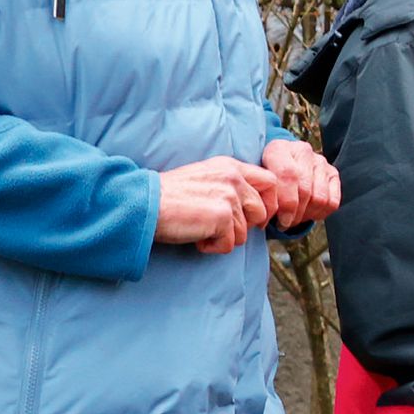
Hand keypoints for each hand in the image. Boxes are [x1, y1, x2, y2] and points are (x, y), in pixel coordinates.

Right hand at [153, 157, 279, 253]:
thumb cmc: (169, 196)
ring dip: (224, 238)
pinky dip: (212, 247)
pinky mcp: (222, 216)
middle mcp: (233, 178)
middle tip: (220, 229)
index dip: (268, 205)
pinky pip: (229, 245)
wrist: (142, 202)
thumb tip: (256, 209)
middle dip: (246, 226)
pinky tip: (195, 237)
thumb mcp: (205, 179)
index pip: (271, 183)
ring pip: (245, 233)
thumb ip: (230, 186)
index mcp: (231, 166)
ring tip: (200, 229)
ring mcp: (229, 196)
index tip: (253, 219)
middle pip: (262, 212)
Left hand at [258, 136, 340, 228]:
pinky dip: (320, 213)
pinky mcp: (332, 173)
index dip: (286, 202)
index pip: (288, 175)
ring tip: (295, 217)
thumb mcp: (257, 180)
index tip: (280, 221)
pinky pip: (332, 202)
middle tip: (286, 223)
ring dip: (307, 214)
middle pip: (305, 190)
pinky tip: (307, 213)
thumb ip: (261, 192)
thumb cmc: (264, 177)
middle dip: (295, 214)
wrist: (278, 167)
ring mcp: (320, 162)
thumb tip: (266, 213)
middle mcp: (302, 151)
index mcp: (279, 148)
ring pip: (320, 198)